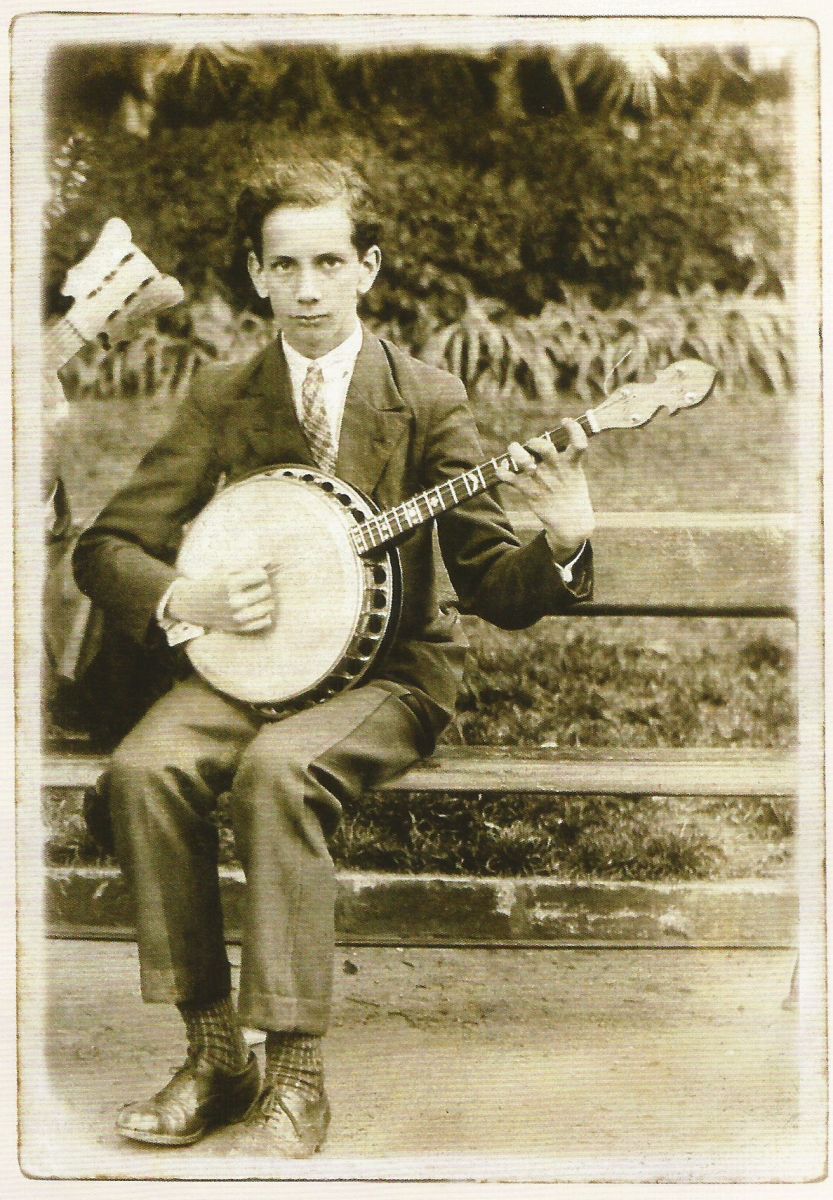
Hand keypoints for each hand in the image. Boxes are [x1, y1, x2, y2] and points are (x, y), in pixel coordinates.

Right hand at [167, 567, 273, 632]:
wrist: (193, 605)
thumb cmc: (212, 583)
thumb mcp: (227, 570)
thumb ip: (250, 565)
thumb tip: (271, 560)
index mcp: (230, 584)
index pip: (262, 575)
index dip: (259, 573)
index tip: (253, 575)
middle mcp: (235, 602)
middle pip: (267, 590)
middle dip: (263, 586)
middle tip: (254, 587)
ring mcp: (238, 617)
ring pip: (269, 606)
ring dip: (266, 600)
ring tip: (256, 597)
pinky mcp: (240, 628)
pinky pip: (266, 621)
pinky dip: (264, 614)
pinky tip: (255, 609)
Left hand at [494, 418, 595, 558]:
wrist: (570, 524)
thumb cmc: (571, 494)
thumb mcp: (575, 474)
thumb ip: (566, 457)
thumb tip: (555, 439)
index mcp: (571, 465)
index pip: (578, 443)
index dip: (573, 429)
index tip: (565, 421)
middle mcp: (556, 471)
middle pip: (545, 448)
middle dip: (535, 442)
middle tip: (531, 444)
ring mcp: (542, 481)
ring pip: (525, 461)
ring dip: (516, 452)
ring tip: (514, 448)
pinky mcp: (530, 492)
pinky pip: (512, 479)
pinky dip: (503, 473)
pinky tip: (500, 471)